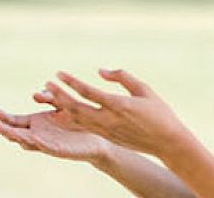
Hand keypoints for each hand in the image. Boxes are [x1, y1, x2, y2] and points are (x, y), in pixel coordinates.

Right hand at [0, 107, 115, 163]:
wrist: (99, 137)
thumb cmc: (78, 121)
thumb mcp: (61, 104)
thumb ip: (49, 98)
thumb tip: (34, 95)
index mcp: (36, 124)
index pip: (15, 121)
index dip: (4, 117)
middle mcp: (38, 134)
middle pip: (15, 133)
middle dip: (4, 129)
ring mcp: (47, 143)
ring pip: (28, 142)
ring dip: (17, 137)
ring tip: (7, 132)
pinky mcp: (59, 150)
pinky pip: (47, 147)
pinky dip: (39, 144)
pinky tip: (33, 137)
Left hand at [38, 69, 195, 158]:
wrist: (168, 142)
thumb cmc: (159, 113)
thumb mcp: (144, 89)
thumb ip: (122, 77)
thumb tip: (100, 71)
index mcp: (119, 105)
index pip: (88, 92)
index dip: (71, 82)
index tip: (58, 73)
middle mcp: (108, 119)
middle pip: (76, 108)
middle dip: (58, 95)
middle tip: (46, 84)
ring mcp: (105, 130)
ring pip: (76, 119)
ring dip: (59, 108)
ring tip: (46, 96)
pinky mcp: (105, 136)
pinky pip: (81, 127)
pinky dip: (67, 120)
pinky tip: (57, 113)